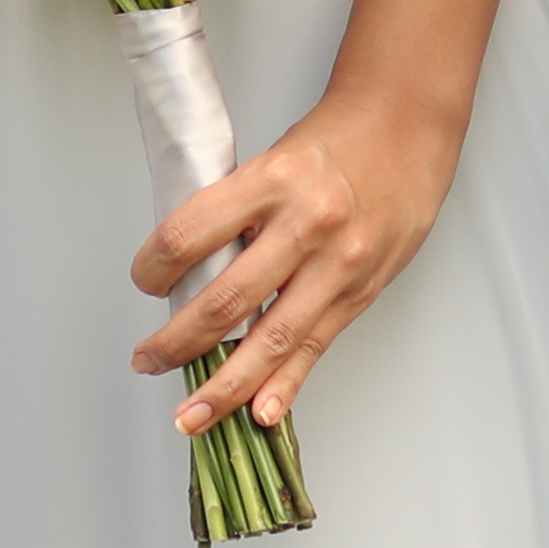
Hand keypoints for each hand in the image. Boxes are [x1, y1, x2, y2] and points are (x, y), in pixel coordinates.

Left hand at [127, 86, 463, 426]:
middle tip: (147, 361)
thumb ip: (235, 212)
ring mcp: (337, 264)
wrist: (406, 131)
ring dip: (225, 385)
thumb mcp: (270, 160)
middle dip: (178, 343)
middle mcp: (304, 225)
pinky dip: (286, 384)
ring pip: (271, 338)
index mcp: (269, 182)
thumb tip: (187, 270)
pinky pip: (316, 345)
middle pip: (226, 300)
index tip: (143, 282)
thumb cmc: (332, 143)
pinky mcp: (360, 292)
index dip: (154, 268)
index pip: (190, 234)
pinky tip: (261, 413)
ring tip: (192, 416)